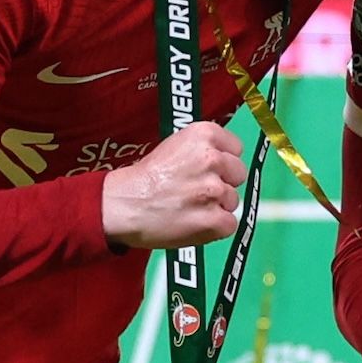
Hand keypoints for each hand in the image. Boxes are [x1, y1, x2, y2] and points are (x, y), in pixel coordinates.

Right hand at [98, 121, 244, 247]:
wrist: (123, 206)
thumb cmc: (144, 179)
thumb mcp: (174, 146)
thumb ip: (202, 149)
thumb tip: (225, 158)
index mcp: (203, 135)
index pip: (235, 148)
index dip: (223, 161)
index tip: (209, 169)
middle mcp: (212, 159)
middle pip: (239, 173)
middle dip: (223, 182)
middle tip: (198, 191)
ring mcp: (215, 190)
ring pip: (233, 200)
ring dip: (216, 206)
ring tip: (190, 208)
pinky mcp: (214, 219)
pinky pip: (230, 224)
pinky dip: (215, 228)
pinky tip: (194, 222)